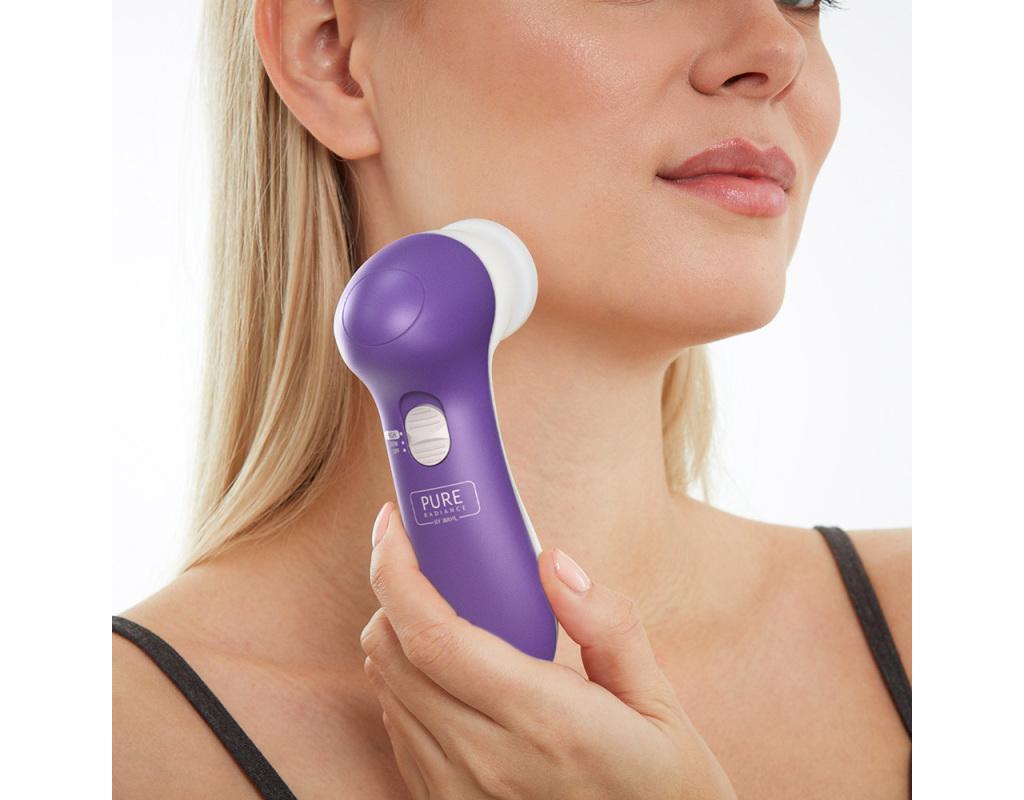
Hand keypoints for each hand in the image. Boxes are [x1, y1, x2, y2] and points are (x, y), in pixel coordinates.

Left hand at [360, 501, 736, 799]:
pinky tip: (451, 674)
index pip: (433, 635)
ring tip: (446, 615)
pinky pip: (400, 733)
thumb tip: (552, 563)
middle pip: (391, 658)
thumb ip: (607, 624)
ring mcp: (461, 794)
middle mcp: (488, 761)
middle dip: (392, 594)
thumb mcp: (658, 699)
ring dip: (397, 640)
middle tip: (427, 564)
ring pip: (386, 693)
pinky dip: (407, 687)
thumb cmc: (663, 783)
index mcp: (543, 719)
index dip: (396, 571)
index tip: (393, 526)